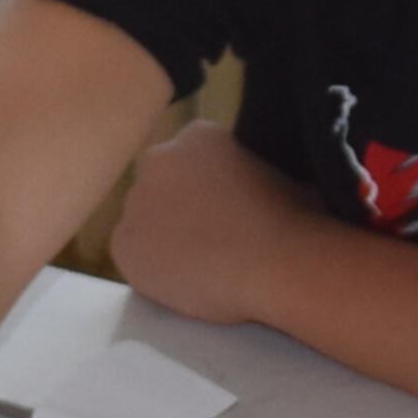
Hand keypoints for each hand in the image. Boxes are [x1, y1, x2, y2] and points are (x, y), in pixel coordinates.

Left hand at [107, 120, 308, 325]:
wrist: (277, 260)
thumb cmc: (294, 217)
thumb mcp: (279, 170)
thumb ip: (250, 167)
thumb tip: (257, 179)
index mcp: (197, 135)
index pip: (188, 161)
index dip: (204, 190)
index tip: (223, 211)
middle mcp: (158, 159)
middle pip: (158, 187)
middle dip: (177, 209)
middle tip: (210, 239)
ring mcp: (135, 201)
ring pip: (143, 223)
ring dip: (163, 239)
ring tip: (204, 265)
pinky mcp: (123, 245)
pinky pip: (133, 258)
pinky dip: (153, 271)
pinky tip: (188, 281)